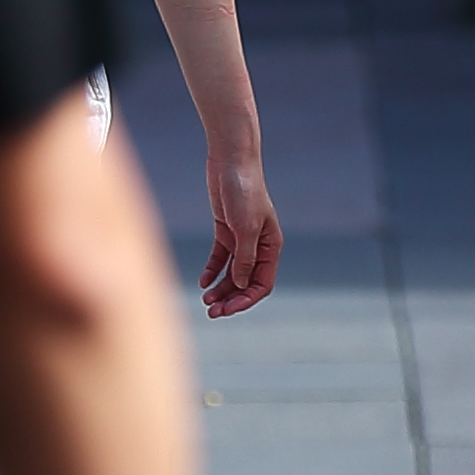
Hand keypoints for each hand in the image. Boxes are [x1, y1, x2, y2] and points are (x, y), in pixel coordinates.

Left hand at [198, 153, 282, 313]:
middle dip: (231, 299)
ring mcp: (241, 239)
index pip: (263, 283)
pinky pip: (220, 258)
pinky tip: (203, 282)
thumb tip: (242, 285)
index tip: (229, 309)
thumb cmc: (244, 191)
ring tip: (205, 301)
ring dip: (220, 289)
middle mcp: (258, 245)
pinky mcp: (226, 230)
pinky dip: (212, 271)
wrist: (231, 161)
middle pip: (246, 282)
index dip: (247, 299)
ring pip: (232, 273)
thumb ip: (245, 258)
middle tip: (212, 312)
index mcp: (271, 246)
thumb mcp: (244, 228)